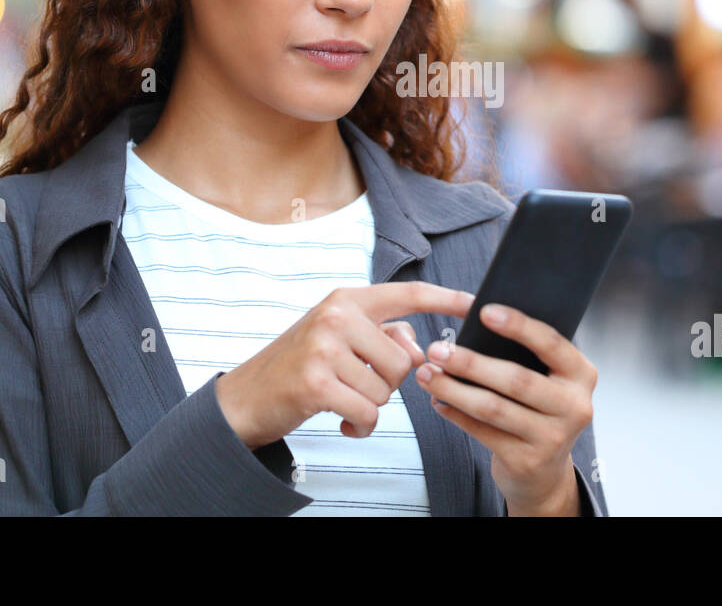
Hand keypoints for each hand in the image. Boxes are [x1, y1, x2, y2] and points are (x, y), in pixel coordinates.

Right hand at [216, 281, 474, 449]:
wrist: (246, 398)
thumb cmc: (299, 366)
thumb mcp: (339, 338)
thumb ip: (381, 335)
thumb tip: (418, 348)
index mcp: (346, 299)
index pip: (407, 294)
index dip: (445, 299)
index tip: (475, 304)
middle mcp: (336, 315)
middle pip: (403, 359)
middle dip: (388, 384)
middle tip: (357, 385)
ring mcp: (324, 347)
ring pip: (387, 389)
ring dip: (371, 407)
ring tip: (344, 402)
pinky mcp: (317, 382)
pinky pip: (369, 413)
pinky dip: (362, 426)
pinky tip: (343, 422)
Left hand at [415, 302, 596, 515]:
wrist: (545, 472)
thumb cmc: (539, 410)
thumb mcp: (546, 380)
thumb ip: (524, 354)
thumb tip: (473, 321)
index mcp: (580, 374)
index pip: (550, 343)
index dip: (518, 326)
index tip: (484, 311)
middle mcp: (574, 406)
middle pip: (516, 379)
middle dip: (471, 363)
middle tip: (437, 350)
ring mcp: (553, 437)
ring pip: (494, 408)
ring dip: (454, 389)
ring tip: (428, 375)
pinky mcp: (527, 461)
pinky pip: (483, 432)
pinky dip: (456, 414)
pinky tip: (438, 401)